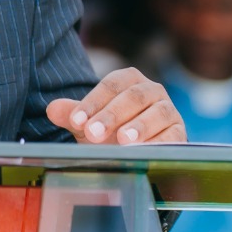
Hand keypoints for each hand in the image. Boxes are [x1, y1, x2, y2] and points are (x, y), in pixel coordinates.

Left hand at [47, 68, 184, 144]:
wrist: (134, 148)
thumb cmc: (110, 129)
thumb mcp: (88, 121)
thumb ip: (72, 114)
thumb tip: (52, 109)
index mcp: (129, 80)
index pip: (111, 85)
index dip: (92, 102)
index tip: (75, 120)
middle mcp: (151, 90)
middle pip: (132, 97)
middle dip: (111, 115)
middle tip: (92, 133)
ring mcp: (168, 110)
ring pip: (157, 113)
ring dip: (139, 126)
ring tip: (122, 140)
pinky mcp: (179, 132)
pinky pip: (173, 135)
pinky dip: (160, 143)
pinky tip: (145, 151)